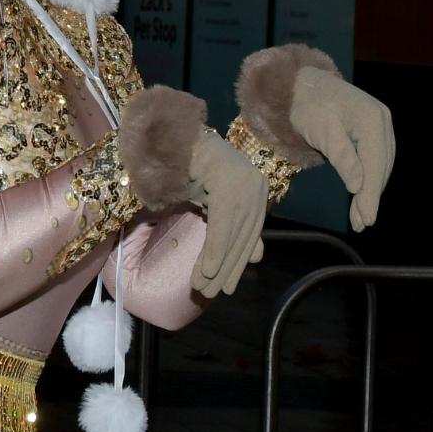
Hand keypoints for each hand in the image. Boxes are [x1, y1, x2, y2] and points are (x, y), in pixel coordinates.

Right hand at [186, 132, 268, 297]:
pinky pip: (221, 226)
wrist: (174, 138)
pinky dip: (214, 251)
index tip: (226, 287)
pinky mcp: (229, 185)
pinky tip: (207, 271)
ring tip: (202, 288)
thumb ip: (237, 229)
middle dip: (226, 269)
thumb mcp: (217, 204)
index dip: (237, 263)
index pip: (249, 234)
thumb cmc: (193, 168)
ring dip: (216, 266)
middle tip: (211, 293)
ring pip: (231, 236)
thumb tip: (258, 258)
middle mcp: (256, 186)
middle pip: (241, 237)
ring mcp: (244, 184)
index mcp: (257, 188)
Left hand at [291, 67, 394, 229]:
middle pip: (380, 166)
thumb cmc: (306, 107)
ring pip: (380, 165)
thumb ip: (342, 157)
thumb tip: (358, 185)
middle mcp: (382, 120)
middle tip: (361, 224)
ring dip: (371, 191)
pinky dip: (368, 178)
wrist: (301, 85)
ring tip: (361, 217)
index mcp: (372, 119)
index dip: (371, 194)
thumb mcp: (320, 131)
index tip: (367, 219)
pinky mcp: (373, 129)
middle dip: (371, 197)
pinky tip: (361, 194)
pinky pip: (375, 159)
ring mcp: (380, 123)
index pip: (375, 164)